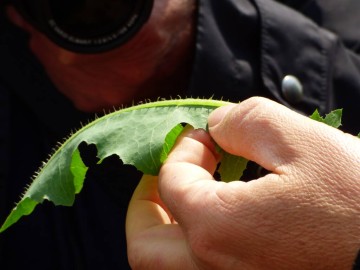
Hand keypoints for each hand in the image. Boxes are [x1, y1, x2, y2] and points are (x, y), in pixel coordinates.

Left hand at [126, 97, 359, 268]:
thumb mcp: (301, 140)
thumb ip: (243, 121)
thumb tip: (217, 127)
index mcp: (217, 229)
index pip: (170, 182)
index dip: (183, 149)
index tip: (207, 136)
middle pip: (145, 246)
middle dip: (145, 204)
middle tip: (164, 174)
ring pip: (168, 266)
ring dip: (164, 227)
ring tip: (185, 192)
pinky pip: (203, 267)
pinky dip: (195, 239)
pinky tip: (221, 210)